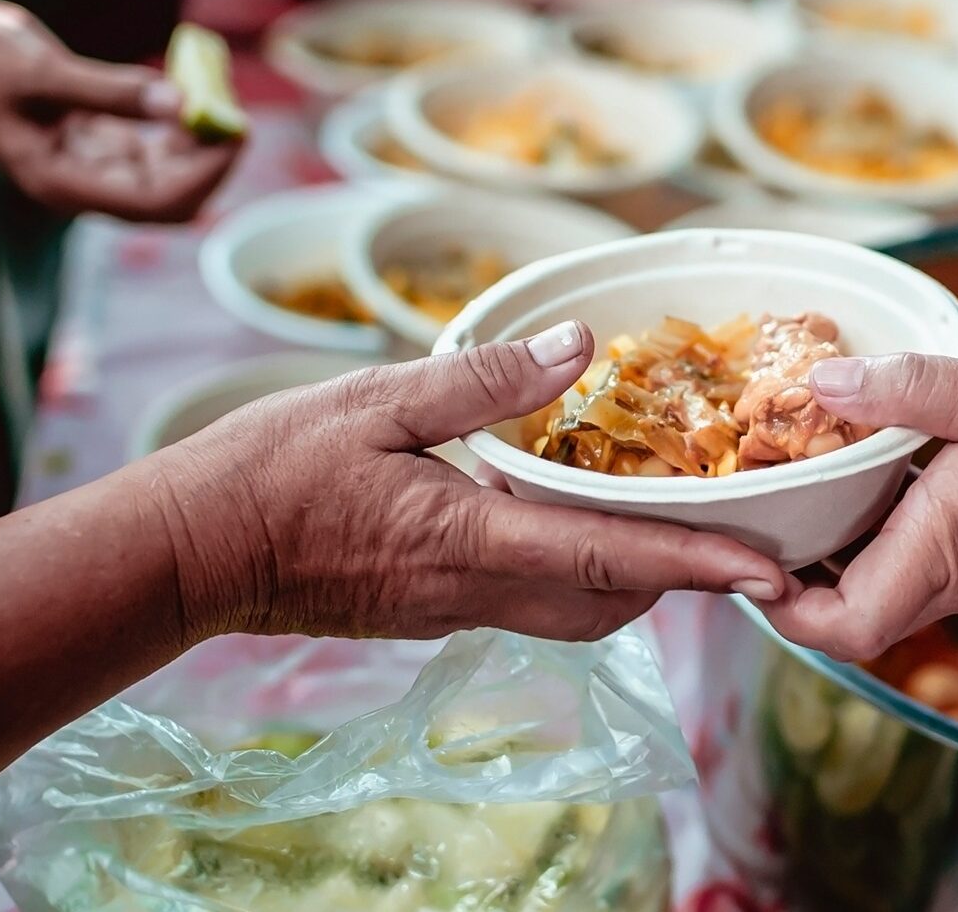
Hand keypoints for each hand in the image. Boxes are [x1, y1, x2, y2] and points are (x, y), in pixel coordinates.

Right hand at [0, 0, 237, 221]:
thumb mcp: (47, 70)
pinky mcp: (93, 138)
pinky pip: (150, 143)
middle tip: (237, 116)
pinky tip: (196, 93)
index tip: (233, 133)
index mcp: (61, 183)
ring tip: (222, 98)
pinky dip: (177, 124)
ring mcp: (87, 164)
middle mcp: (78, 184)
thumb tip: (181, 104)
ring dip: (197, 143)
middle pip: (167, 195)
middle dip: (207, 162)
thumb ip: (114, 92)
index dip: (203, 175)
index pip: (153, 201)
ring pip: (164, 171)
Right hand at [150, 321, 796, 643]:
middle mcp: (474, 591)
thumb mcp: (374, 399)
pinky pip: (528, 598)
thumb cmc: (267, 470)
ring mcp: (451, 610)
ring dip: (628, 572)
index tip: (770, 573)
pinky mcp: (430, 609)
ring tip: (665, 508)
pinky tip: (563, 511)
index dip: (699, 566)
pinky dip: (572, 566)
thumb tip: (581, 346)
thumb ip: (484, 378)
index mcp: (469, 541)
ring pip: (574, 608)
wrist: (188, 553)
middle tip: (732, 519)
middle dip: (680, 572)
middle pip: (611, 600)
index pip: (610, 560)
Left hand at [756, 355, 957, 660]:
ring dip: (843, 543)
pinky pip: (927, 564)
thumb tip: (821, 383)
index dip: (780, 605)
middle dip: (797, 566)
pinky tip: (885, 467)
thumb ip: (910, 388)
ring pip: (887, 584)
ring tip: (812, 470)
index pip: (841, 626)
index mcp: (946, 545)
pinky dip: (892, 529)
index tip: (750, 552)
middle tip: (763, 496)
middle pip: (850, 610)